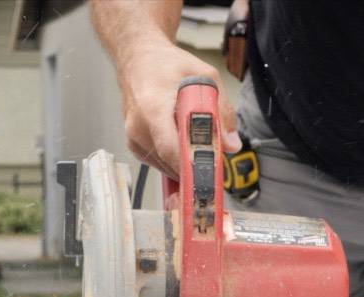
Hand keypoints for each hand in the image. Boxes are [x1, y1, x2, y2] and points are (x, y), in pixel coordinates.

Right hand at [117, 43, 240, 176]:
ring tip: (196, 141)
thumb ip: (222, 111)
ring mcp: (133, 137)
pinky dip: (173, 157)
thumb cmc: (167, 65)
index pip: (172, 149)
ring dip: (185, 161)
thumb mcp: (205, 77)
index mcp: (153, 107)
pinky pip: (158, 162)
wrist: (138, 58)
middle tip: (214, 157)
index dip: (194, 164)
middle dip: (196, 164)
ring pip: (166, 166)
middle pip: (171, 162)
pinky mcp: (134, 144)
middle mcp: (138, 126)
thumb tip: (230, 144)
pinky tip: (181, 141)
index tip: (211, 171)